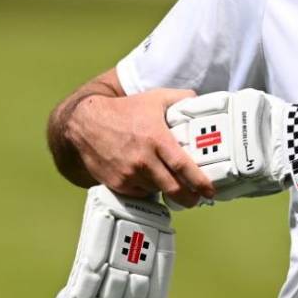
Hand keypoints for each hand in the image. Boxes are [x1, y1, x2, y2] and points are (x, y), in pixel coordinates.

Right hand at [68, 88, 215, 207]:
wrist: (86, 124)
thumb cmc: (124, 110)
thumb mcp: (155, 98)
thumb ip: (180, 98)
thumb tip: (199, 102)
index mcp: (156, 139)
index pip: (182, 166)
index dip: (199, 182)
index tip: (210, 190)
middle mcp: (143, 159)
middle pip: (173, 188)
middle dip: (189, 198)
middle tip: (197, 198)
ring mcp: (129, 174)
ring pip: (157, 191)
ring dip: (167, 190)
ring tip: (173, 183)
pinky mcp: (117, 184)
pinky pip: (140, 192)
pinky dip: (148, 189)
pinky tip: (151, 179)